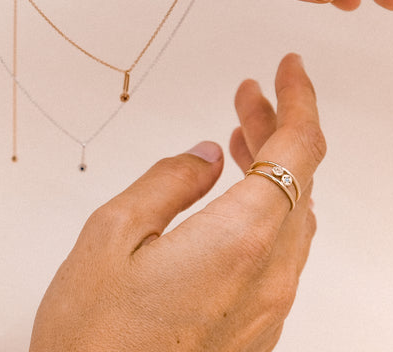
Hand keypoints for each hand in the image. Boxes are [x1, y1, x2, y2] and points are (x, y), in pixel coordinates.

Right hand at [29, 54, 322, 350]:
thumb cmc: (94, 342)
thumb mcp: (112, 237)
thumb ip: (168, 182)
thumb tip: (206, 154)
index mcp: (241, 239)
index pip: (298, 148)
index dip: (298, 99)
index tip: (289, 68)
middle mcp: (271, 272)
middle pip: (298, 175)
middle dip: (276, 124)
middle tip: (249, 93)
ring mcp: (270, 301)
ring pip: (292, 209)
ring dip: (271, 162)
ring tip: (239, 131)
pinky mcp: (257, 321)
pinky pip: (280, 243)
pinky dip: (267, 201)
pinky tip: (237, 190)